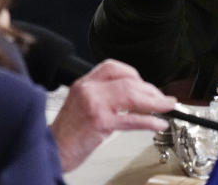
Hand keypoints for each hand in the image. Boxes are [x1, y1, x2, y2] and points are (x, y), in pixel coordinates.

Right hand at [50, 59, 176, 171]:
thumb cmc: (67, 134)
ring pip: (131, 95)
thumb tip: (136, 98)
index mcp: (84, 83)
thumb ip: (105, 98)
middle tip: (163, 99)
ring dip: (154, 101)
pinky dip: (148, 121)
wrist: (51, 151)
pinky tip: (158, 124)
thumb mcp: (83, 106)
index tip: (147, 86)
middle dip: (150, 90)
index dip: (135, 75)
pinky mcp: (99, 122)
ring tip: (167, 107)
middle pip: (128, 81)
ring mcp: (93, 104)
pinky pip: (130, 119)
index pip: (113, 67)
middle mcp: (88, 89)